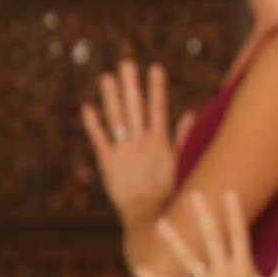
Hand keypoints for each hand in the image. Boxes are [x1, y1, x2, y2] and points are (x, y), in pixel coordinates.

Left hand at [83, 60, 195, 224]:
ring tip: (107, 77)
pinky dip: (93, 123)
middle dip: (131, 84)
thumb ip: (181, 137)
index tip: (155, 67)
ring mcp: (123, 151)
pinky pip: (99, 138)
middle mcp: (141, 142)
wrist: (147, 214)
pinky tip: (88, 106)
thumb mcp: (179, 162)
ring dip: (111, 97)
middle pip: (135, 108)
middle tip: (126, 63)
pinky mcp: (107, 161)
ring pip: (116, 119)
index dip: (156, 88)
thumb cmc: (166, 190)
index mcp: (159, 142)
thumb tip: (189, 113)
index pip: (158, 108)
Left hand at [135, 191, 277, 276]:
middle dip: (204, 215)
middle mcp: (224, 273)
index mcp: (243, 268)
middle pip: (213, 238)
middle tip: (196, 195)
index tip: (230, 193)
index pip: (239, 234)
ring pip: (188, 259)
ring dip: (174, 240)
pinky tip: (138, 271)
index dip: (234, 213)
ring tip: (161, 222)